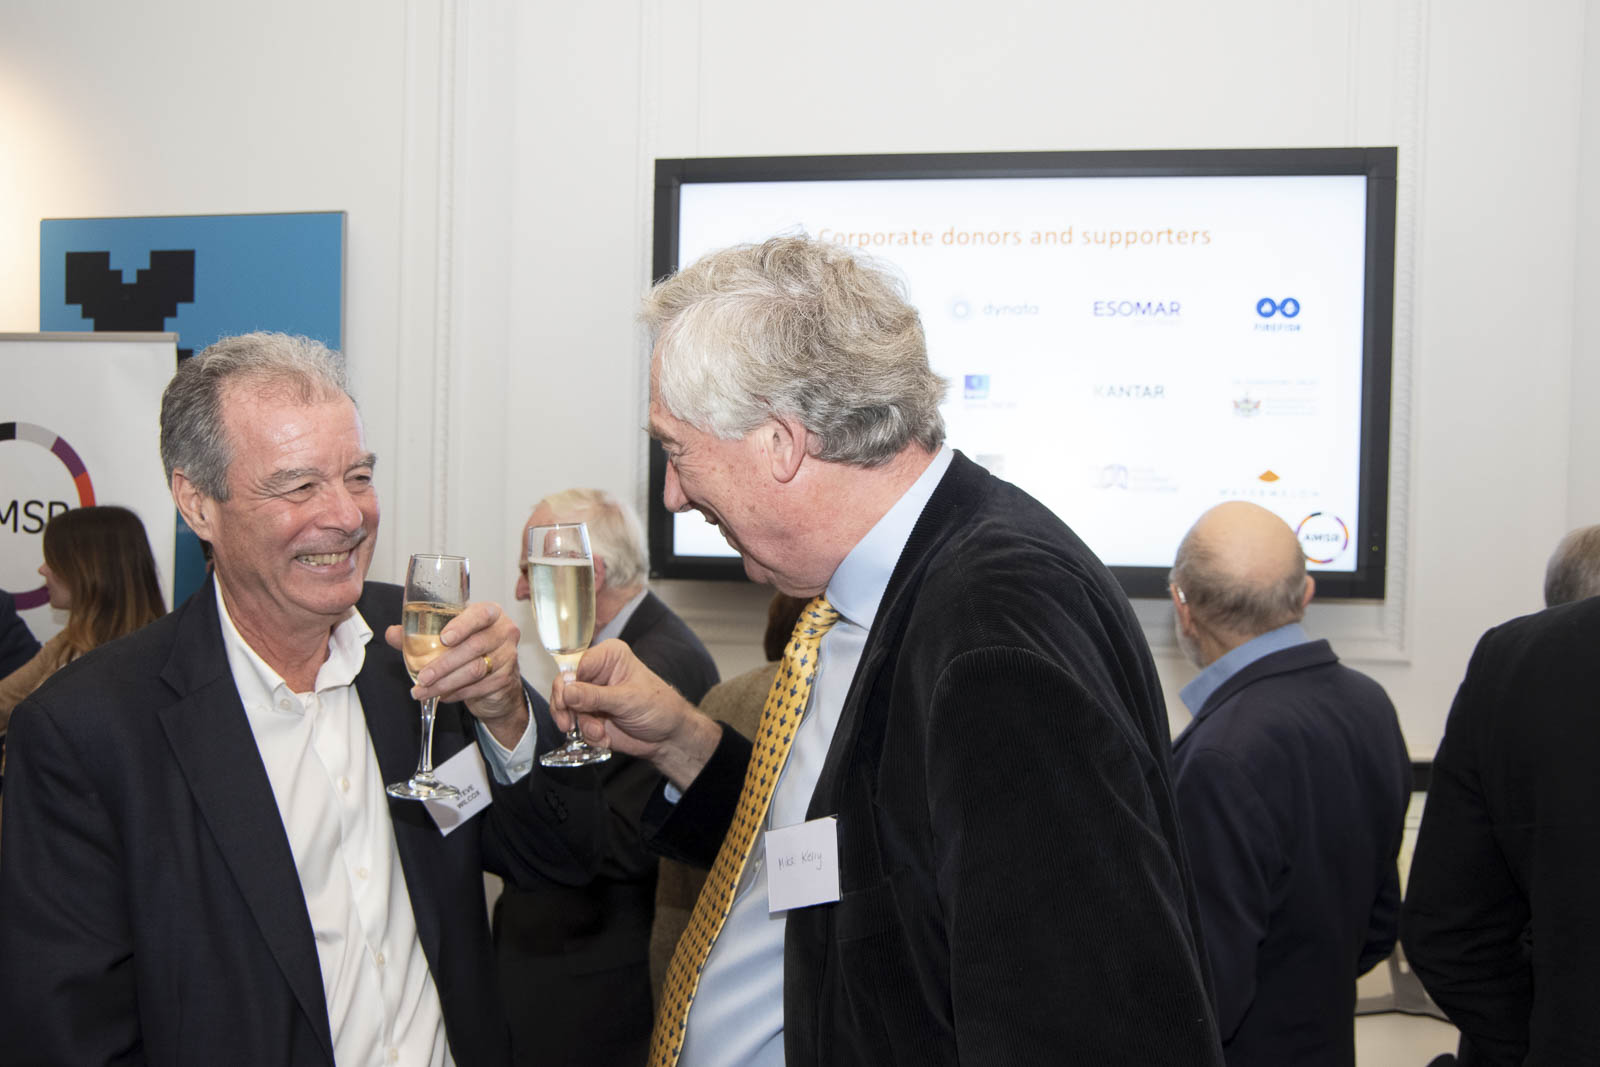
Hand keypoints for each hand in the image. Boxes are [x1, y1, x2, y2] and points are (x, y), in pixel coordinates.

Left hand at [386, 600, 527, 746]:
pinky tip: (442, 696)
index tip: (444, 638)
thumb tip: (393, 633)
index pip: (480, 614)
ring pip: (475, 670)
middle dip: (444, 664)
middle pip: (474, 646)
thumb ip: (420, 635)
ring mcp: (508, 655)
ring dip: (446, 683)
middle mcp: (503, 631)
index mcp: (490, 613)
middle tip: (423, 677)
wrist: (497, 677)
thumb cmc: (471, 649)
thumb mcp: (448, 638)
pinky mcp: (506, 678)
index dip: (462, 625)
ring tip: (425, 691)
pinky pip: (479, 687)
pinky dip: (457, 693)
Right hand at [554, 638, 721, 789]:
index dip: (566, 683)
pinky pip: (576, 725)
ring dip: (581, 725)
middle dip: (565, 707)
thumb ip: (595, 696)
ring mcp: (591, 695)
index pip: (575, 663)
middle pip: (563, 685)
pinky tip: (604, 738)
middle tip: (569, 723)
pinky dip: (587, 735)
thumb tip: (566, 691)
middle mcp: (596, 673)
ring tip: (599, 732)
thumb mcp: (628, 700)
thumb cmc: (659, 707)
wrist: (668, 736)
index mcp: (608, 656)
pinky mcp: (590, 715)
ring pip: (565, 707)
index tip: (566, 701)